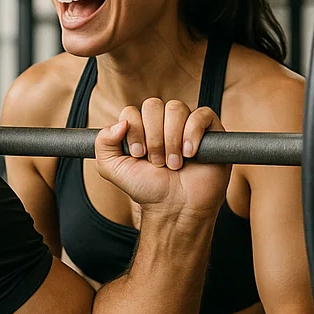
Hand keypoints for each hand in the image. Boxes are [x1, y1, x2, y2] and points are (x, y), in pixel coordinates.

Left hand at [94, 98, 229, 217]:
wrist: (175, 208)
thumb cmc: (146, 188)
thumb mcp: (112, 168)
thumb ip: (103, 143)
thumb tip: (120, 122)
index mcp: (139, 128)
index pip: (132, 111)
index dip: (134, 131)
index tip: (138, 155)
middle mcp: (162, 123)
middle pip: (153, 105)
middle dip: (152, 137)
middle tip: (156, 162)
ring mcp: (186, 125)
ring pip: (176, 108)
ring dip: (171, 139)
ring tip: (173, 163)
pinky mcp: (210, 131)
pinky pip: (201, 114)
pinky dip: (193, 133)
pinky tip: (189, 153)